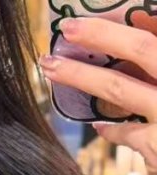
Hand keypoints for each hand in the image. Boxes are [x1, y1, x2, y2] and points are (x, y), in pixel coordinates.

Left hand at [39, 14, 156, 167]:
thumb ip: (156, 64)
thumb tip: (146, 25)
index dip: (129, 21)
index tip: (94, 16)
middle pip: (142, 49)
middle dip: (102, 34)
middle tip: (67, 28)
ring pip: (120, 89)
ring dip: (82, 76)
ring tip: (52, 67)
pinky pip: (129, 132)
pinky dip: (113, 129)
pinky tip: (101, 126)